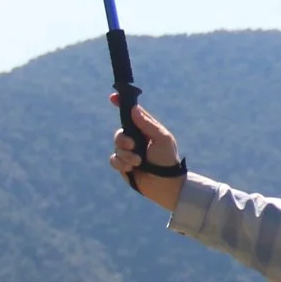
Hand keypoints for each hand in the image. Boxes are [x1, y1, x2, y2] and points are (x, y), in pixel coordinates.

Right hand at [110, 95, 186, 209]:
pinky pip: (114, 160)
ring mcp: (129, 152)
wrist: (165, 184)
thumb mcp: (161, 139)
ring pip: (116, 147)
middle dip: (123, 139)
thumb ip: (147, 124)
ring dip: (126, 155)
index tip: (113, 97)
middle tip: (133, 146)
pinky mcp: (123, 165)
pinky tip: (132, 169)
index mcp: (146, 129)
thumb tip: (133, 109)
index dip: (122, 104)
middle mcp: (136, 139)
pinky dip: (121, 164)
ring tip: (139, 162)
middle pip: (120, 132)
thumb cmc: (167, 159)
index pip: (132, 113)